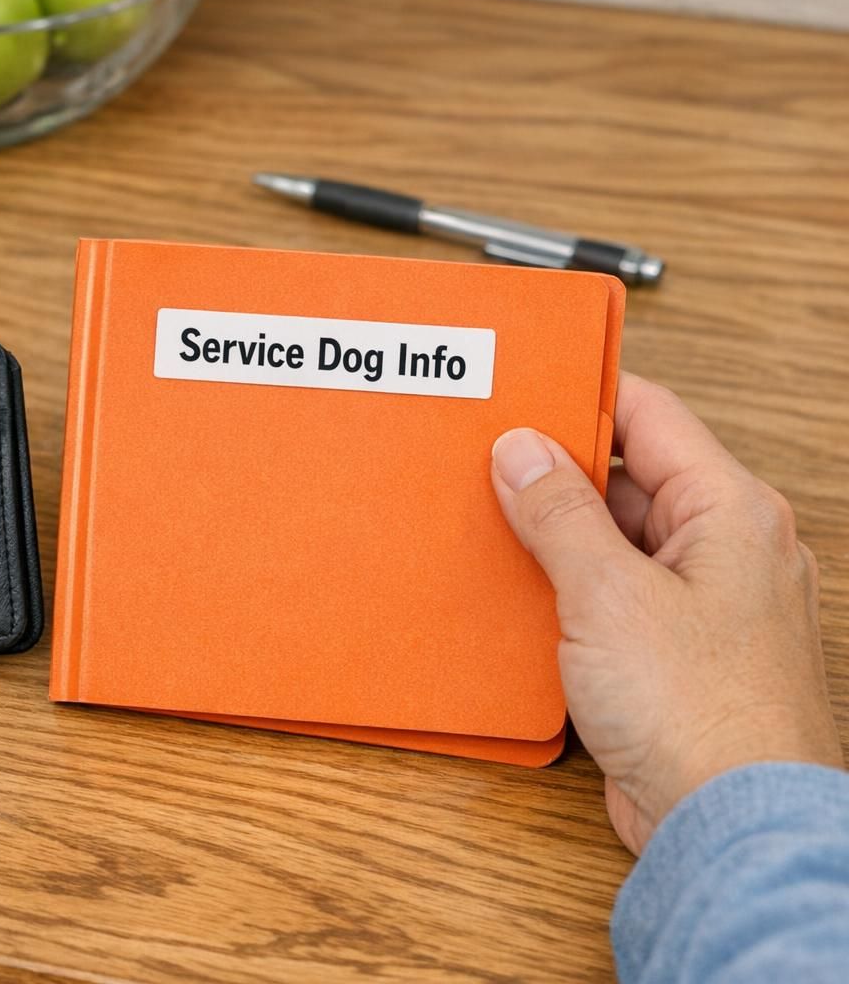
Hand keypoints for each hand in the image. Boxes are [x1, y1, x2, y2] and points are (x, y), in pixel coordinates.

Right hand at [490, 372, 841, 854]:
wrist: (730, 825)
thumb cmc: (701, 712)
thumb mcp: (607, 592)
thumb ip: (558, 513)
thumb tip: (522, 450)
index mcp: (729, 511)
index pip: (650, 416)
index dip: (582, 396)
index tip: (518, 388)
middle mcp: (724, 550)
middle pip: (627, 481)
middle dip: (554, 474)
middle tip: (482, 462)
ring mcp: (700, 605)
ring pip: (614, 543)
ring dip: (553, 539)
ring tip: (487, 527)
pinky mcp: (671, 656)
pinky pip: (610, 600)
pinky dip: (563, 592)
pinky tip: (513, 596)